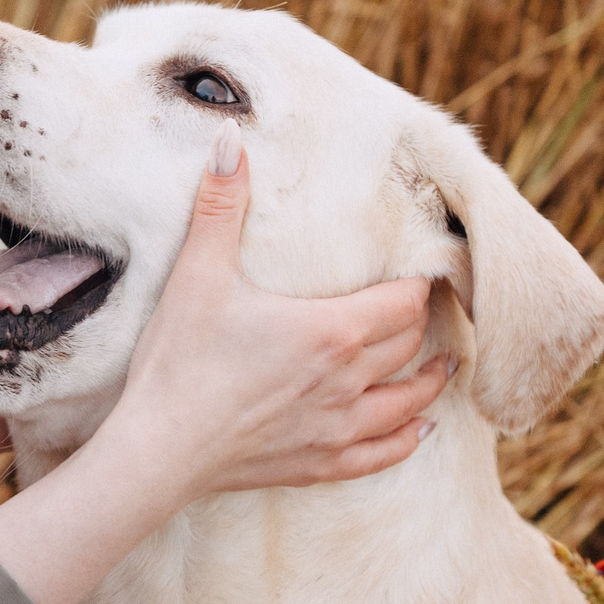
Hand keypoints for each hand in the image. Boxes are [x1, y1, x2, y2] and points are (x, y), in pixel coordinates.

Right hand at [0, 128, 447, 603]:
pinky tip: (421, 431)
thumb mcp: (198, 273)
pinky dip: (408, 440)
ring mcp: (337, 426)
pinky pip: (382, 454)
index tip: (429, 266)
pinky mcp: (319, 463)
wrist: (158, 449)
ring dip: (430, 379)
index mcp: (332, 330)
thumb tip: (231, 139)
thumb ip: (221, 206)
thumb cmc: (179, 360)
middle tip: (430, 304)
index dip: (421, 282)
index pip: (403, 301)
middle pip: (408, 344)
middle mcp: (348, 379)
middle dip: (423, 321)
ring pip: (408, 402)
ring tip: (445, 363)